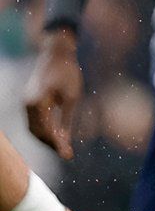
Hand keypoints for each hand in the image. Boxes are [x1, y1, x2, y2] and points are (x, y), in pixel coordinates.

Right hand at [22, 29, 81, 159]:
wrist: (56, 54)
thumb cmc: (68, 73)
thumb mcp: (72, 98)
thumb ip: (67, 120)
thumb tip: (65, 140)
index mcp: (39, 102)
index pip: (46, 131)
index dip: (57, 145)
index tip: (68, 155)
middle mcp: (28, 104)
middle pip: (37, 132)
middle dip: (51, 145)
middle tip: (67, 154)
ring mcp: (27, 102)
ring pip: (34, 128)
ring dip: (47, 139)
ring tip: (63, 148)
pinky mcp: (30, 101)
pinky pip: (34, 121)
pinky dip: (44, 130)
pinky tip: (56, 136)